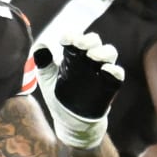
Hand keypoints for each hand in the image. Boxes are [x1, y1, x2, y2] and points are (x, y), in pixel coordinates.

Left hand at [34, 31, 125, 147]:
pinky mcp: (110, 84)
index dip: (71, 36)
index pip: (75, 39)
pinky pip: (118, 73)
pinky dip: (114, 70)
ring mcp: (101, 70)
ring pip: (109, 53)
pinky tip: (106, 70)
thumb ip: (43, 62)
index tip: (64, 40)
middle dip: (88, 40)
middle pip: (95, 41)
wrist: (69, 119)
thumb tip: (39, 46)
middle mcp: (89, 59)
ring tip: (92, 55)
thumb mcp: (47, 79)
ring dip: (102, 52)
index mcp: (73, 54)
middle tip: (79, 44)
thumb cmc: (58, 94)